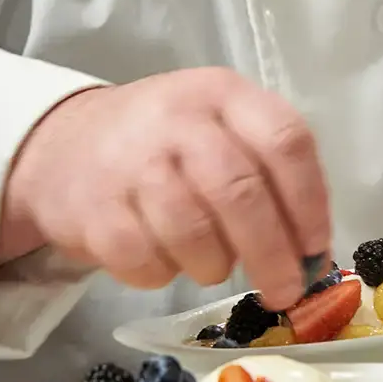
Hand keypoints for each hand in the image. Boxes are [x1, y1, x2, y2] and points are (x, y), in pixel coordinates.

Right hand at [0, 68, 332, 310]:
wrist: (65, 143)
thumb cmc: (164, 140)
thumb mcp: (217, 123)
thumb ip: (266, 167)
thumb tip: (310, 249)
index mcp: (221, 92)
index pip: (284, 140)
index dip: (310, 200)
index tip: (317, 247)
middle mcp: (178, 118)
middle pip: (241, 192)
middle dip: (272, 253)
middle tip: (285, 290)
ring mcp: (131, 161)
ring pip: (195, 234)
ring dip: (215, 265)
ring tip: (213, 263)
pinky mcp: (93, 208)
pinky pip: (147, 261)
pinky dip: (164, 273)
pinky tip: (163, 257)